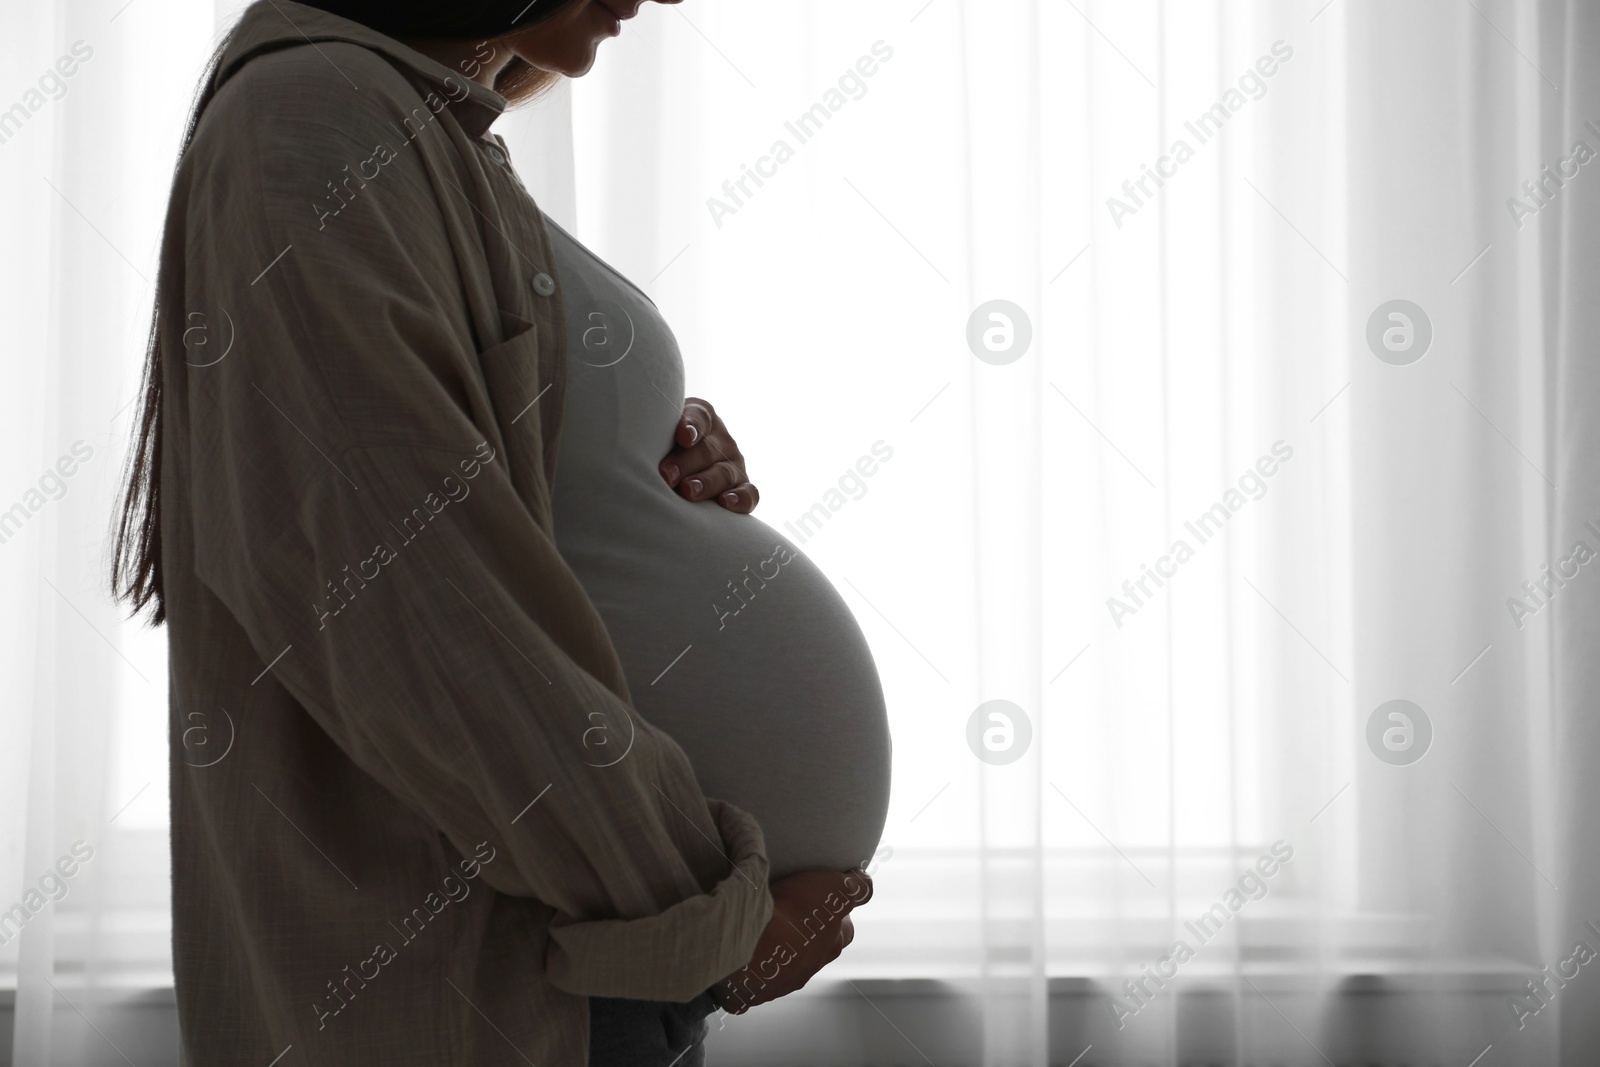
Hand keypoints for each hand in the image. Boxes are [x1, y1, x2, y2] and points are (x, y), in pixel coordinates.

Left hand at [658, 397, 758, 512]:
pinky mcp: (743, 486)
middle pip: (707, 450)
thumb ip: (654, 433)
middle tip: (667, 475)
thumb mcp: (658, 434)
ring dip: (706, 482)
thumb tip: (637, 449)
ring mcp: (734, 463)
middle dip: (686, 463)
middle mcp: (721, 439)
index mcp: (701, 418)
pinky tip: (725, 503)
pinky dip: (740, 498)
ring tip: (688, 491)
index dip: (692, 426)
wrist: (678, 466)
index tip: (683, 436)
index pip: (699, 417)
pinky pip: (750, 493)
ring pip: (724, 473)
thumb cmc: (661, 448)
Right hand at [711, 867, 872, 1013]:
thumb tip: (866, 882)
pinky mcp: (750, 989)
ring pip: (783, 964)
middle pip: (815, 950)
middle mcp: (808, 968)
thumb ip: (857, 886)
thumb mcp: (837, 889)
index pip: (844, 931)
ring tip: (764, 928)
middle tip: (793, 911)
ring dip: (778, 950)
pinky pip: (754, 976)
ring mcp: (778, 981)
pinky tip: (744, 948)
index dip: (839, 915)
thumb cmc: (796, 915)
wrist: (752, 944)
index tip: (827, 899)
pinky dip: (751, 963)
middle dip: (807, 935)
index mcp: (831, 945)